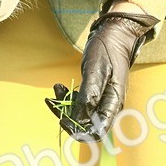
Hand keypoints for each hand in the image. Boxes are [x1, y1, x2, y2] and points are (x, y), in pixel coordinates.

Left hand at [56, 9, 158, 141]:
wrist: (113, 34)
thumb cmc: (106, 50)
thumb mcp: (96, 71)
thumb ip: (88, 96)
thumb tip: (79, 120)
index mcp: (113, 104)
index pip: (97, 131)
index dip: (78, 131)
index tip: (62, 119)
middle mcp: (109, 106)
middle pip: (86, 124)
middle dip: (67, 116)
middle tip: (51, 102)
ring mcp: (102, 99)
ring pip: (81, 114)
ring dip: (65, 105)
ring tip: (56, 88)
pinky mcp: (95, 93)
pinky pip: (80, 102)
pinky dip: (68, 97)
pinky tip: (60, 86)